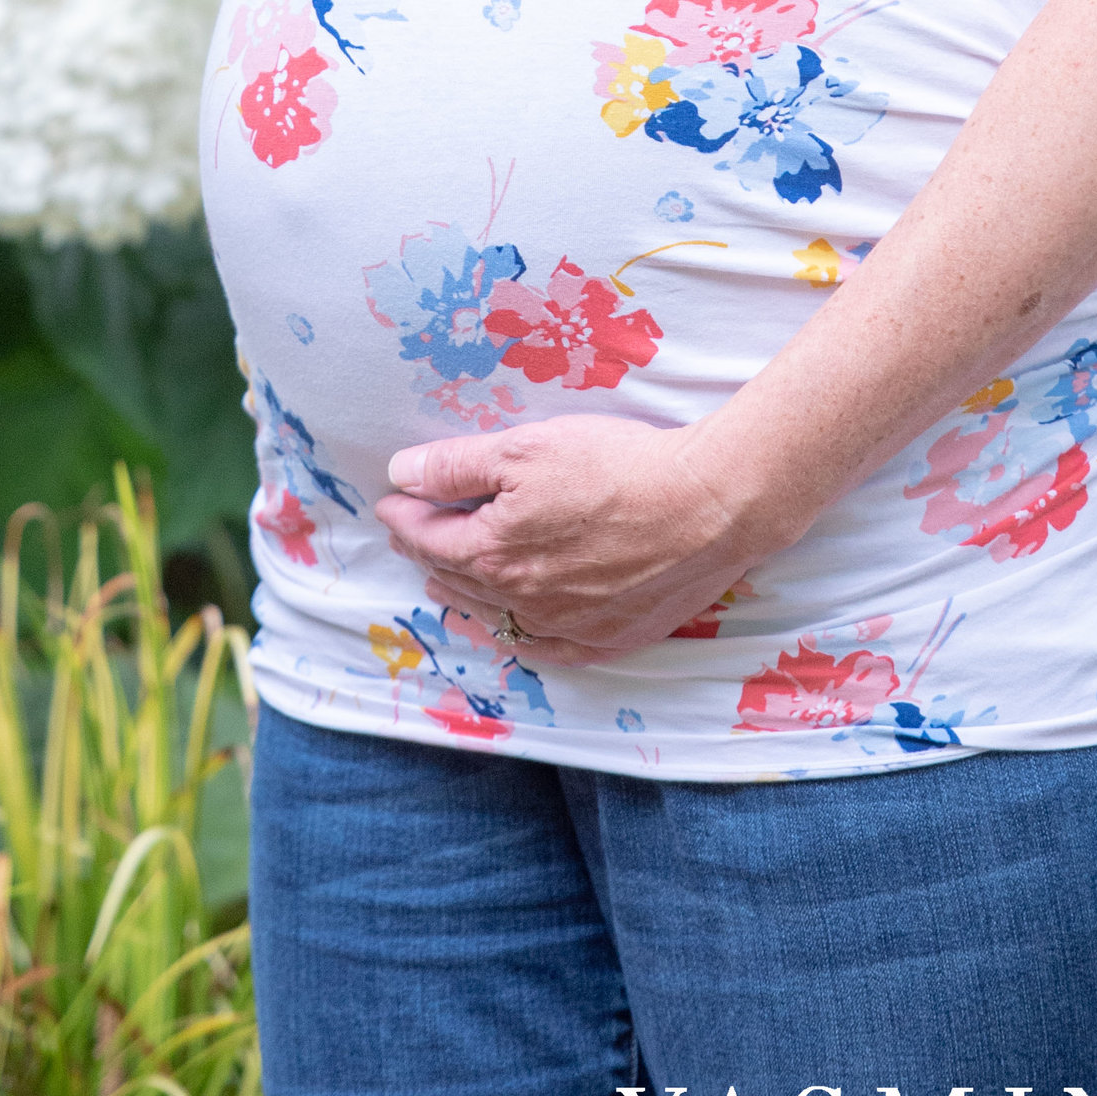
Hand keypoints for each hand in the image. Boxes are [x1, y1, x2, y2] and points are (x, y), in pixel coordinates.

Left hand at [376, 415, 762, 658]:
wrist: (707, 507)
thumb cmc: (618, 468)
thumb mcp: (527, 448)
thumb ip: (458, 466)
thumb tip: (401, 474)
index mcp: (494, 553)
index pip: (429, 537)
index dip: (403, 516)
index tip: (388, 502)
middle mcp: (521, 601)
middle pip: (458, 577)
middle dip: (426, 552)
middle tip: (409, 534)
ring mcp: (565, 627)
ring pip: (496, 615)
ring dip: (463, 593)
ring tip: (443, 578)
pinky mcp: (606, 640)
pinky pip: (544, 647)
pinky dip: (516, 634)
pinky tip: (510, 628)